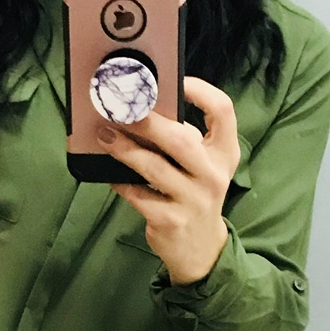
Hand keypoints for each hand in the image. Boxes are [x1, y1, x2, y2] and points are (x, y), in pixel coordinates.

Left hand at [97, 75, 238, 283]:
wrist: (201, 249)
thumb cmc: (195, 194)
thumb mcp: (202, 167)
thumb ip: (184, 140)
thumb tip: (141, 110)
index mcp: (225, 153)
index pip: (223, 111)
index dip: (200, 91)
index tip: (175, 81)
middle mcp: (213, 175)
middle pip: (182, 140)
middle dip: (148, 122)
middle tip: (122, 108)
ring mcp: (193, 200)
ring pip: (154, 168)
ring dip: (125, 149)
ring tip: (104, 134)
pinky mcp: (170, 220)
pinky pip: (138, 195)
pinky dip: (121, 181)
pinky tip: (109, 172)